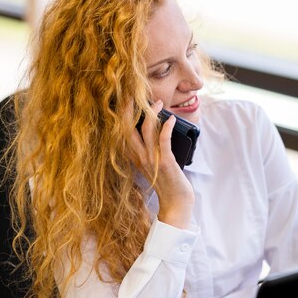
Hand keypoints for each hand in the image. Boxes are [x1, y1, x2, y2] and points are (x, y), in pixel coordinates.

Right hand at [128, 100, 193, 228]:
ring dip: (152, 113)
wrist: (176, 204)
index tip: (125, 100)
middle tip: (133, 94)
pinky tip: (170, 119)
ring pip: (145, 130)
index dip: (121, 116)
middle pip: (127, 129)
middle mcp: (139, 158)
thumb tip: (156, 129)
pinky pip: (163, 140)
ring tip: (159, 103)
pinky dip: (166, 127)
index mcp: (135, 157)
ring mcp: (151, 160)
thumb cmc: (168, 183)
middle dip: (128, 109)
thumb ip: (150, 149)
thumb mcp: (153, 164)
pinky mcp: (165, 163)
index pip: (122, 133)